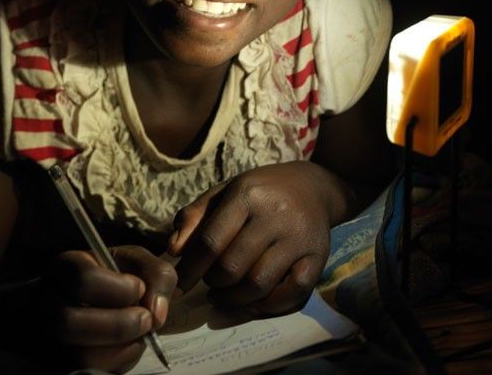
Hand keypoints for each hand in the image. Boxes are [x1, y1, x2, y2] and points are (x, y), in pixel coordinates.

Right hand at [41, 245, 176, 371]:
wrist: (92, 303)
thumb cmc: (116, 279)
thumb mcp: (137, 263)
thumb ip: (156, 275)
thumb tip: (157, 314)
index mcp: (65, 268)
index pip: (84, 280)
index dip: (120, 289)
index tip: (139, 289)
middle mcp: (46, 303)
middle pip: (70, 322)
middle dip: (119, 325)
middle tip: (145, 320)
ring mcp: (49, 338)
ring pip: (79, 356)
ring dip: (120, 349)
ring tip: (138, 336)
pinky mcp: (60, 364)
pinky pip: (87, 373)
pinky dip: (116, 365)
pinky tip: (125, 349)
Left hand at [168, 162, 341, 317]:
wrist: (311, 187)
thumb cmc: (259, 192)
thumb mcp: (223, 192)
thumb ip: (194, 217)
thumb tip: (173, 251)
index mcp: (247, 195)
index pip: (210, 241)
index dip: (190, 270)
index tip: (177, 286)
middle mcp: (275, 216)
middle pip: (232, 267)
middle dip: (213, 283)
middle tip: (210, 282)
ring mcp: (299, 239)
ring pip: (259, 285)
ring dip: (234, 299)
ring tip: (224, 294)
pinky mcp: (318, 258)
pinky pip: (290, 294)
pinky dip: (267, 306)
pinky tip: (252, 301)